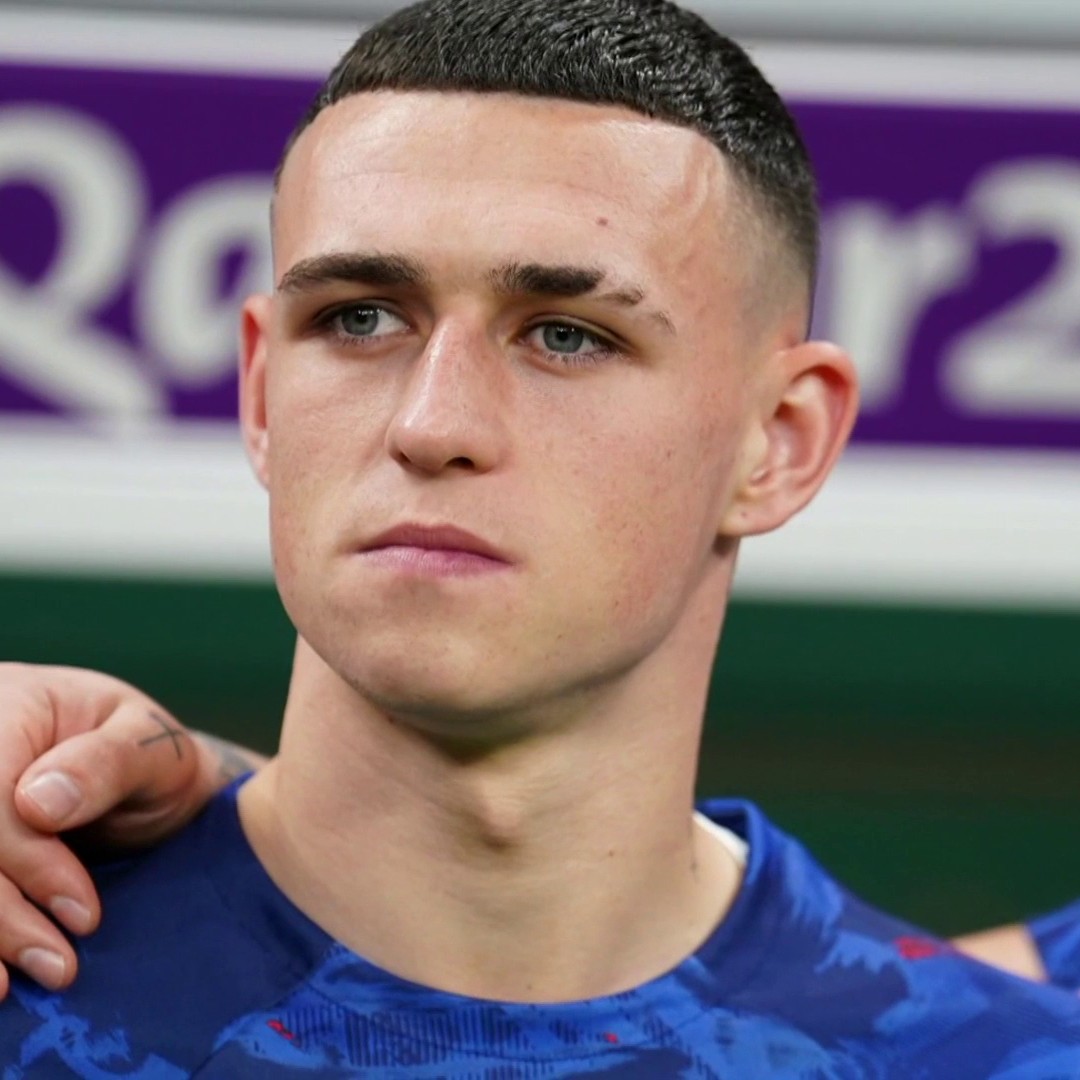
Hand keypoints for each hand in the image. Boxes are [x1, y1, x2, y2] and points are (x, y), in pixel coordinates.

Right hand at [0, 663, 262, 998]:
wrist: (151, 784)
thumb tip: (36, 802)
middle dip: (2, 912)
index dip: (26, 859)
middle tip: (59, 965)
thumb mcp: (152, 746)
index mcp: (10, 705)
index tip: (83, 913)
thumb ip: (107, 762)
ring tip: (15, 986)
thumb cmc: (154, 755)